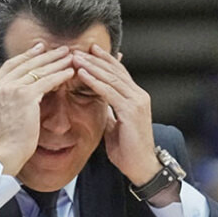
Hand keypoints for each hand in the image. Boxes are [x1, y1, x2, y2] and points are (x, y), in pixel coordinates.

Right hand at [0, 43, 74, 175]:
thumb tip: (3, 102)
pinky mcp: (25, 96)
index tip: (38, 50)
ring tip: (70, 56)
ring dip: (56, 62)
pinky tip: (70, 72)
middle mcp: (0, 85)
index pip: (11, 66)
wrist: (3, 153)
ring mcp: (12, 89)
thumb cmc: (2, 142)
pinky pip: (47, 81)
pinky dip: (60, 75)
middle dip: (44, 55)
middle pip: (26, 64)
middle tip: (58, 49)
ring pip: (38, 70)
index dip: (26, 57)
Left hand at [73, 45, 160, 185]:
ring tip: (76, 57)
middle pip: (115, 71)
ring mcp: (136, 102)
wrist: (141, 167)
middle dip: (96, 59)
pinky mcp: (130, 111)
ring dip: (92, 66)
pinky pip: (109, 92)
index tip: (89, 51)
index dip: (104, 61)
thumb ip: (110, 112)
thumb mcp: (116, 126)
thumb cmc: (129, 150)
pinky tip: (82, 74)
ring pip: (111, 78)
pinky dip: (94, 82)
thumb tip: (99, 103)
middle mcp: (139, 96)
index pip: (119, 73)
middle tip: (78, 49)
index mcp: (136, 98)